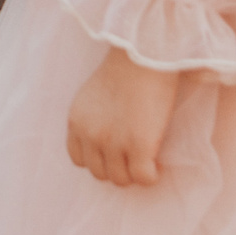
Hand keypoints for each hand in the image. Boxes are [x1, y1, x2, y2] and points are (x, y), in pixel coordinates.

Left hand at [65, 46, 179, 186]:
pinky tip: (159, 163)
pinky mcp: (139, 147)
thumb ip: (94, 120)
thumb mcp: (93, 96)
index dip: (99, 159)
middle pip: (100, 173)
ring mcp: (113, 143)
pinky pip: (144, 178)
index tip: (116, 153)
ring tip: (148, 159)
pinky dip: (152, 176)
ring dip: (135, 173)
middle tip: (136, 156)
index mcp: (76, 121)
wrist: (145, 54)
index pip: (79, 159)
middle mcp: (90, 135)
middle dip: (118, 167)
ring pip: (121, 180)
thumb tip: (108, 142)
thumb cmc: (125, 68)